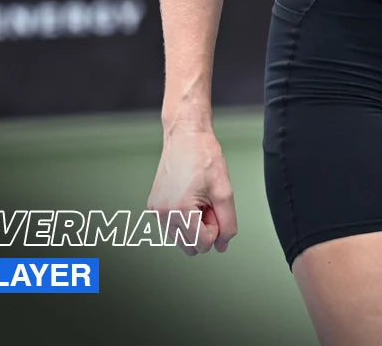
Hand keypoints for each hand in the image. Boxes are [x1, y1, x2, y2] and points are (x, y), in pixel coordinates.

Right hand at [148, 125, 237, 254]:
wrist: (185, 135)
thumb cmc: (204, 157)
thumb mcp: (225, 190)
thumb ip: (228, 223)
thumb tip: (222, 245)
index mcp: (180, 210)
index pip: (203, 244)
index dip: (216, 229)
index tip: (215, 208)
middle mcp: (163, 214)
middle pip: (190, 247)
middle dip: (204, 230)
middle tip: (208, 204)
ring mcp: (156, 211)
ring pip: (180, 239)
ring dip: (194, 226)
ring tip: (199, 199)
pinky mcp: (153, 206)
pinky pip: (173, 226)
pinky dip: (184, 218)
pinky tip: (189, 197)